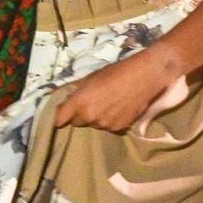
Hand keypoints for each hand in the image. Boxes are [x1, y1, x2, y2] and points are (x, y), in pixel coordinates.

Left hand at [53, 49, 173, 131]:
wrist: (143, 78)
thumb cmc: (115, 73)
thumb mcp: (90, 78)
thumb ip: (76, 91)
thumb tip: (65, 98)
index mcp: (79, 102)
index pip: (60, 118)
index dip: (60, 116)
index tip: (62, 114)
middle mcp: (89, 117)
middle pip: (77, 122)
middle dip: (80, 115)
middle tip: (90, 103)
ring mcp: (104, 124)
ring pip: (94, 125)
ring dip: (96, 118)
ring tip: (107, 105)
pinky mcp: (118, 128)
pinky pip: (107, 127)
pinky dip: (109, 121)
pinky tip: (117, 109)